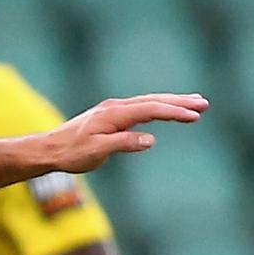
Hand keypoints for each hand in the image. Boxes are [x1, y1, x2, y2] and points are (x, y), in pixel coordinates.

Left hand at [35, 93, 206, 173]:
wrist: (48, 150)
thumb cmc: (71, 154)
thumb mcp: (96, 152)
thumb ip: (123, 144)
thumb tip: (151, 139)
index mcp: (114, 114)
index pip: (151, 109)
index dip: (174, 112)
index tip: (195, 116)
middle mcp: (115, 107)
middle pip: (153, 100)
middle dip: (180, 102)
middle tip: (204, 104)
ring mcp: (113, 109)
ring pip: (148, 102)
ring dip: (171, 101)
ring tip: (195, 102)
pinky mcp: (111, 115)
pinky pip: (140, 107)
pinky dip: (157, 106)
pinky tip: (166, 109)